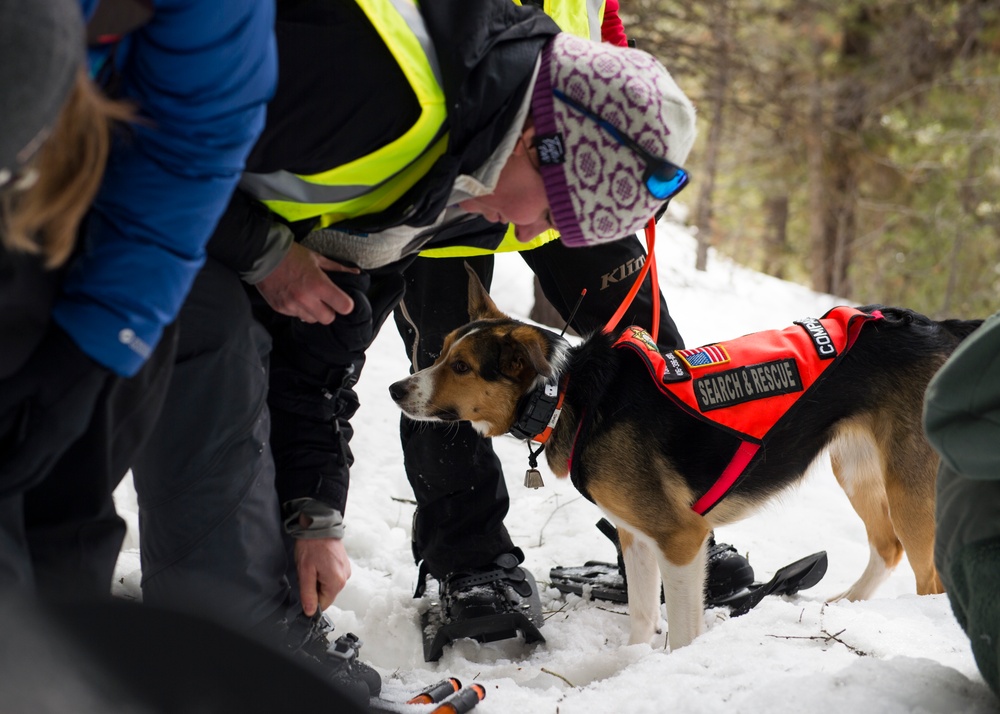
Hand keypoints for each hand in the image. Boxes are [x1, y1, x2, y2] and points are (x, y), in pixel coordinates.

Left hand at [0, 324, 109, 495]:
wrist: (100, 345)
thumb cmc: (62, 359)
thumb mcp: (26, 379)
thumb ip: (2, 404)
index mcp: (53, 431)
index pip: (21, 467)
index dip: (1, 480)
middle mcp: (65, 438)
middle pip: (35, 474)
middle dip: (10, 487)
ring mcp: (72, 431)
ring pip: (44, 465)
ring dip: (21, 475)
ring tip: (0, 478)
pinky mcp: (74, 423)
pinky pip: (49, 454)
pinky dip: (30, 462)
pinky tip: (17, 456)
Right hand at [256, 242, 357, 323]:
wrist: (262, 255)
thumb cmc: (292, 254)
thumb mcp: (317, 258)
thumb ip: (338, 268)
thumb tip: (356, 273)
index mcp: (319, 285)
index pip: (344, 307)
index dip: (345, 304)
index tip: (341, 300)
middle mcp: (306, 299)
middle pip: (328, 319)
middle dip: (329, 311)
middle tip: (324, 300)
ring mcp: (292, 306)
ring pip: (311, 320)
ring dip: (313, 312)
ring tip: (307, 297)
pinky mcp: (280, 309)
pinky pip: (296, 316)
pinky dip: (298, 309)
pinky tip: (294, 297)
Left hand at [294, 537, 350, 615]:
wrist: (320, 525)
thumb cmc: (312, 546)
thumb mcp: (305, 572)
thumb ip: (308, 594)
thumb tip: (310, 612)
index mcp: (337, 582)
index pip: (324, 604)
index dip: (311, 600)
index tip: (304, 588)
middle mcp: (345, 578)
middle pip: (327, 594)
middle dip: (315, 588)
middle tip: (307, 573)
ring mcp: (346, 570)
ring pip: (329, 585)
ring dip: (319, 580)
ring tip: (313, 565)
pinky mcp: (344, 564)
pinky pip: (333, 576)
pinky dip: (324, 573)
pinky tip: (319, 562)